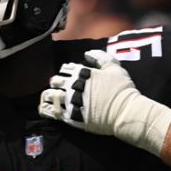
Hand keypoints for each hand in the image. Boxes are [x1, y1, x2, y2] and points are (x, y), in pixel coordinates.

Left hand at [38, 49, 170, 152]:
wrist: (125, 112)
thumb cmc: (122, 89)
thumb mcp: (114, 68)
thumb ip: (100, 57)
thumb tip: (88, 53)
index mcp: (83, 73)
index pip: (67, 68)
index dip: (65, 70)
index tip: (66, 74)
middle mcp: (74, 86)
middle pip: (56, 81)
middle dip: (56, 82)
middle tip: (57, 85)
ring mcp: (71, 102)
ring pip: (51, 96)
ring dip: (49, 95)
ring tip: (49, 96)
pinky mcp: (71, 117)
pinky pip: (53, 112)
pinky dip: (47, 109)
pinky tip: (45, 108)